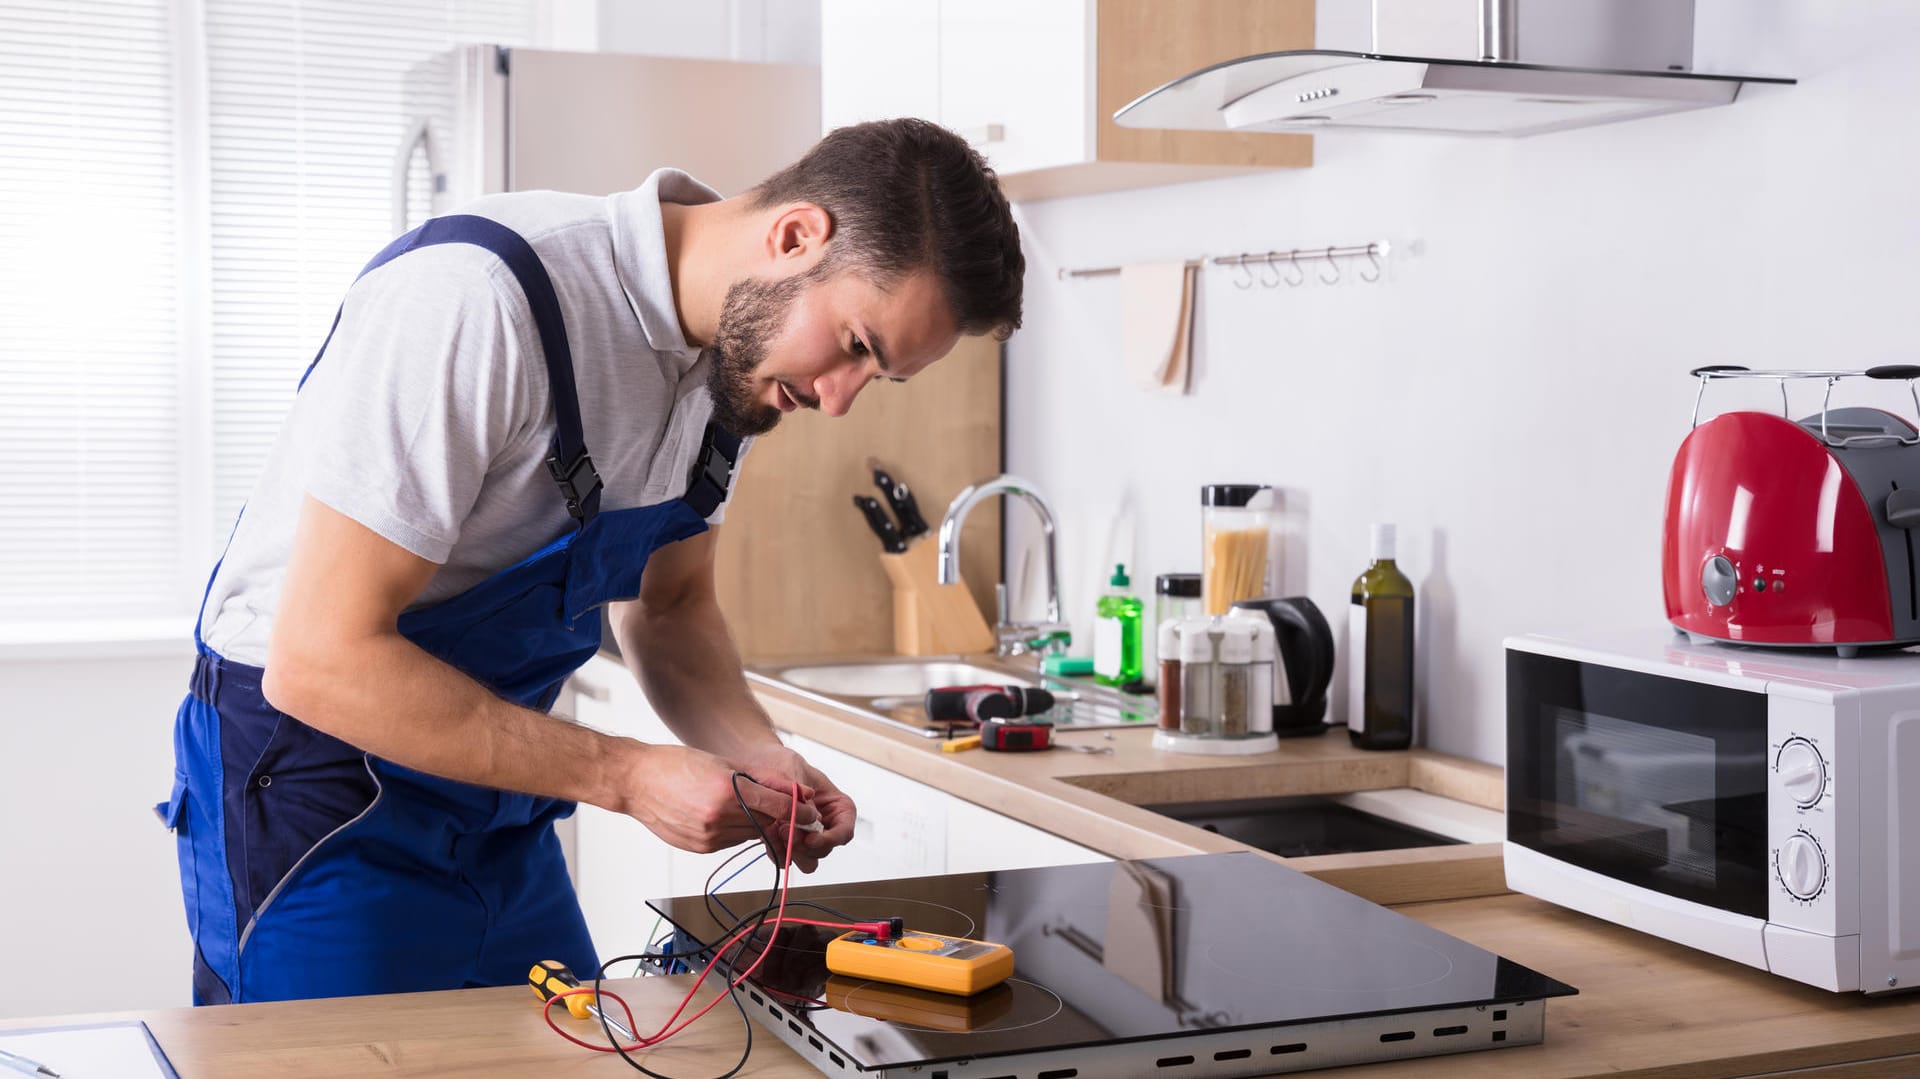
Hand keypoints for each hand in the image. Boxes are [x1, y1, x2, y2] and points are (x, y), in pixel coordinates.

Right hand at [620, 743, 821, 854]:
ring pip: (750, 834)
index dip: (800, 810)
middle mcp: (719, 817)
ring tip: (746, 806)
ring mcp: (709, 836)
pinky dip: (737, 830)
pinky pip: (731, 842)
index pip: (778, 806)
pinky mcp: (701, 848)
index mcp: (728, 791)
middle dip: (780, 817)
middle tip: (790, 811)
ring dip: (757, 823)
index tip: (811, 811)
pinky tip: (726, 816)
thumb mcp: (723, 763)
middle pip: (767, 822)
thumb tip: (794, 791)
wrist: (636, 782)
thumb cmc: (676, 764)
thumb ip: (760, 779)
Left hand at [730, 742, 857, 873]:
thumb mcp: (793, 770)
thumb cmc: (781, 762)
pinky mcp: (787, 841)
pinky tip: (767, 835)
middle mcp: (826, 824)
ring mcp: (807, 835)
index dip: (830, 839)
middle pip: (825, 849)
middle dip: (805, 846)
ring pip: (808, 860)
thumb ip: (800, 793)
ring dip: (792, 852)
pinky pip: (787, 858)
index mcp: (837, 806)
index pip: (844, 831)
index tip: (810, 838)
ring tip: (775, 832)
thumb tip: (808, 813)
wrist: (757, 764)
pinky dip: (777, 852)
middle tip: (786, 833)